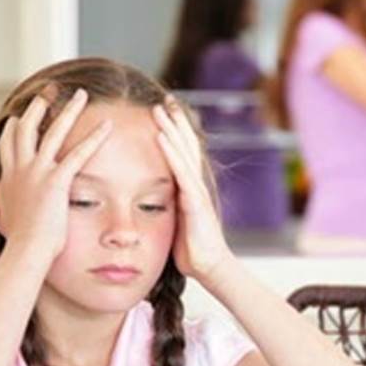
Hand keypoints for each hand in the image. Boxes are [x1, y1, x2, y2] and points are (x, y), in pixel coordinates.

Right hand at [0, 89, 111, 259]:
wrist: (26, 251)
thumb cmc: (22, 242)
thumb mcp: (7, 216)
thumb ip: (4, 202)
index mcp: (9, 177)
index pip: (9, 142)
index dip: (16, 125)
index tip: (22, 112)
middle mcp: (20, 169)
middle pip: (27, 127)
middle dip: (38, 105)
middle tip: (50, 89)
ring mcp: (37, 172)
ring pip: (53, 131)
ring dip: (68, 110)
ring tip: (81, 93)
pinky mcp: (56, 180)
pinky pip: (79, 153)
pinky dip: (94, 137)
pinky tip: (108, 126)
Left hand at [152, 96, 232, 284]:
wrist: (211, 268)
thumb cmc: (192, 249)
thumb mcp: (177, 222)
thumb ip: (170, 206)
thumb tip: (154, 201)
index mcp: (190, 188)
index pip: (183, 153)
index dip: (174, 132)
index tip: (163, 112)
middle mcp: (195, 184)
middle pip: (185, 145)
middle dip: (174, 121)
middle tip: (163, 98)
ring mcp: (197, 191)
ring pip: (183, 152)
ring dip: (171, 128)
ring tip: (159, 108)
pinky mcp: (194, 202)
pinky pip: (180, 172)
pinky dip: (170, 152)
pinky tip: (161, 136)